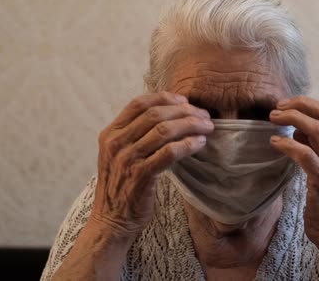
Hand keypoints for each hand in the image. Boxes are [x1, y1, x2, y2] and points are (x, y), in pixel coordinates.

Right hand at [89, 92, 213, 239]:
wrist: (112, 221)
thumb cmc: (122, 186)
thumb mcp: (119, 155)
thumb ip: (135, 135)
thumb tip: (169, 114)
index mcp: (110, 134)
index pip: (139, 103)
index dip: (165, 98)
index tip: (185, 102)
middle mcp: (116, 143)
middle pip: (156, 114)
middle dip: (184, 111)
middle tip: (204, 116)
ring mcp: (127, 159)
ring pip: (164, 131)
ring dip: (191, 125)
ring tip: (207, 128)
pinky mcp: (140, 176)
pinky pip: (169, 153)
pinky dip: (188, 145)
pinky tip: (200, 144)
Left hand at [269, 96, 318, 247]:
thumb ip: (317, 148)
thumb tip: (298, 129)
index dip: (309, 104)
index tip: (287, 105)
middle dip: (301, 105)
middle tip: (278, 108)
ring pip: (318, 130)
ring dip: (292, 119)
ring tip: (273, 120)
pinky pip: (306, 155)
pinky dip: (288, 145)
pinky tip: (275, 144)